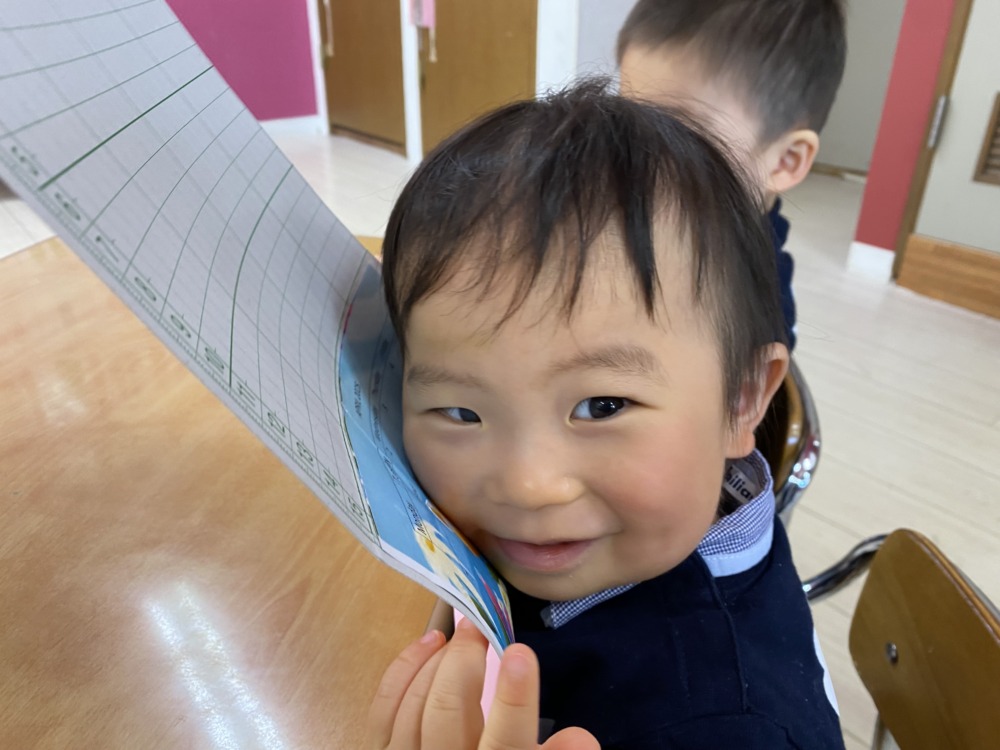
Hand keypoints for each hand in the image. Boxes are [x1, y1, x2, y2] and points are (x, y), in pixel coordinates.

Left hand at [368, 617, 599, 749]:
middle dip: (464, 661)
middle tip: (480, 626)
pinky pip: (385, 707)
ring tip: (463, 632)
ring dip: (437, 661)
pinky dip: (406, 669)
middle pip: (447, 711)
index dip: (514, 700)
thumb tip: (582, 737)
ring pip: (414, 704)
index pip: (505, 744)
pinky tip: (429, 643)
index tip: (521, 653)